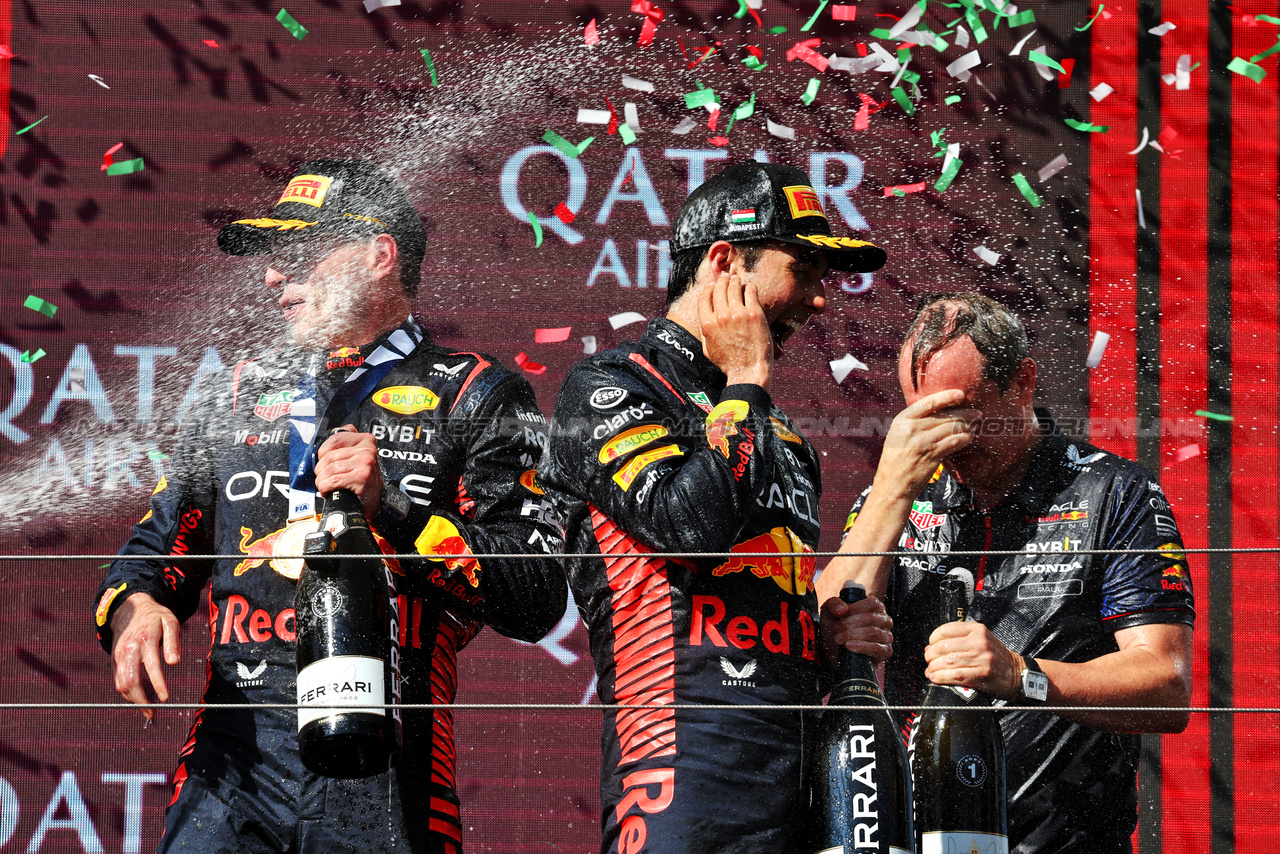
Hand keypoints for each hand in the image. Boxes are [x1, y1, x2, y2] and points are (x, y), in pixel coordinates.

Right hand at [110, 593, 180, 720]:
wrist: (130, 609)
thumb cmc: (155, 616)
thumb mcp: (170, 622)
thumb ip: (173, 641)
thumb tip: (174, 663)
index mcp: (145, 640)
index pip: (151, 667)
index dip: (158, 685)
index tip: (165, 699)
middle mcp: (128, 650)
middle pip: (130, 681)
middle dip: (141, 700)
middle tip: (153, 714)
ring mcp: (118, 656)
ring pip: (121, 684)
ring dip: (133, 701)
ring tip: (147, 711)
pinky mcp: (113, 660)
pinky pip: (117, 681)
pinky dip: (126, 694)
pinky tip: (138, 700)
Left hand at [316, 424, 383, 518]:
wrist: (376, 498)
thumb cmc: (364, 478)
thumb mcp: (359, 456)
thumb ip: (346, 446)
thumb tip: (325, 445)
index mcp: (366, 440)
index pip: (336, 439)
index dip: (323, 451)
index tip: (323, 460)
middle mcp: (367, 450)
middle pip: (330, 456)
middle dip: (320, 469)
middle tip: (322, 477)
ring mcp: (365, 463)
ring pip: (329, 469)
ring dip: (321, 481)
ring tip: (324, 485)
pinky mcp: (361, 477)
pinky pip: (333, 481)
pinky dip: (325, 488)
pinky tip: (327, 491)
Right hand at [699, 271, 772, 389]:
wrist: (748, 371)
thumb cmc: (728, 363)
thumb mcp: (707, 348)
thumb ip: (705, 331)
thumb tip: (705, 317)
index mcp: (707, 324)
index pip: (704, 297)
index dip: (708, 288)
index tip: (713, 286)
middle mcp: (721, 316)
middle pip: (719, 288)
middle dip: (723, 281)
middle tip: (727, 278)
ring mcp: (738, 314)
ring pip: (734, 287)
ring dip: (735, 281)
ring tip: (738, 280)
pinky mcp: (754, 313)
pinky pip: (750, 291)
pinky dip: (749, 287)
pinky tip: (750, 288)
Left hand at [819, 593, 893, 667]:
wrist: (835, 651)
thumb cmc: (837, 628)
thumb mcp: (830, 612)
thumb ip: (833, 604)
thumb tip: (843, 610)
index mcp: (876, 608)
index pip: (872, 603)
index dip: (855, 608)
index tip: (840, 616)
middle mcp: (885, 620)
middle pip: (870, 618)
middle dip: (849, 624)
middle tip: (836, 629)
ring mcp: (887, 636)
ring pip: (872, 632)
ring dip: (852, 635)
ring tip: (839, 639)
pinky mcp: (886, 651)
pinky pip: (877, 648)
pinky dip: (861, 646)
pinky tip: (849, 646)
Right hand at [874, 390, 980, 500]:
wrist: (891, 485)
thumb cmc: (894, 462)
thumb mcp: (897, 436)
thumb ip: (913, 424)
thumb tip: (937, 414)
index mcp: (902, 420)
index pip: (928, 402)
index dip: (946, 396)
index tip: (960, 394)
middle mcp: (912, 428)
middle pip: (944, 415)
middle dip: (964, 413)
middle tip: (977, 413)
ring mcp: (923, 441)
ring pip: (952, 427)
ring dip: (967, 426)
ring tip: (974, 426)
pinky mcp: (932, 455)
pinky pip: (954, 442)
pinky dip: (965, 439)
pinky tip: (969, 438)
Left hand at [923, 620, 1023, 699]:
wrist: (1017, 673)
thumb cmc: (996, 658)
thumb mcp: (981, 641)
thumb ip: (958, 641)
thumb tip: (930, 648)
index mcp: (977, 630)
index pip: (946, 629)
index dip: (933, 638)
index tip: (931, 645)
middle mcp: (979, 642)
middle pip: (944, 646)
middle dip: (931, 655)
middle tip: (929, 661)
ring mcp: (981, 658)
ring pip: (948, 661)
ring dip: (934, 668)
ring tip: (930, 671)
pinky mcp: (982, 674)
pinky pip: (955, 675)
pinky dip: (941, 677)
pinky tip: (936, 678)